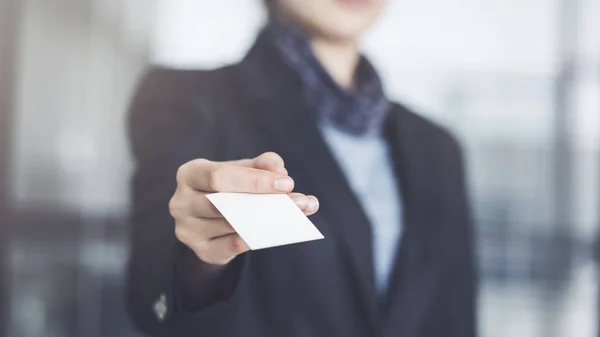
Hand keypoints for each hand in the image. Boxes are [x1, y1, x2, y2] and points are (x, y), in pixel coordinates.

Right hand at [169, 152, 319, 264]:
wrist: (209, 220)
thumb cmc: (227, 188)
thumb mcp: (242, 170)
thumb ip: (261, 164)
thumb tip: (279, 170)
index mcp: (190, 174)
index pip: (219, 176)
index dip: (254, 180)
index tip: (287, 182)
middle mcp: (182, 202)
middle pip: (223, 203)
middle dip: (265, 201)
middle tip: (298, 201)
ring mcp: (187, 229)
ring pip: (230, 225)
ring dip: (267, 221)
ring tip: (297, 216)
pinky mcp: (201, 251)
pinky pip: (231, 247)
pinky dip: (254, 239)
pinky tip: (276, 232)